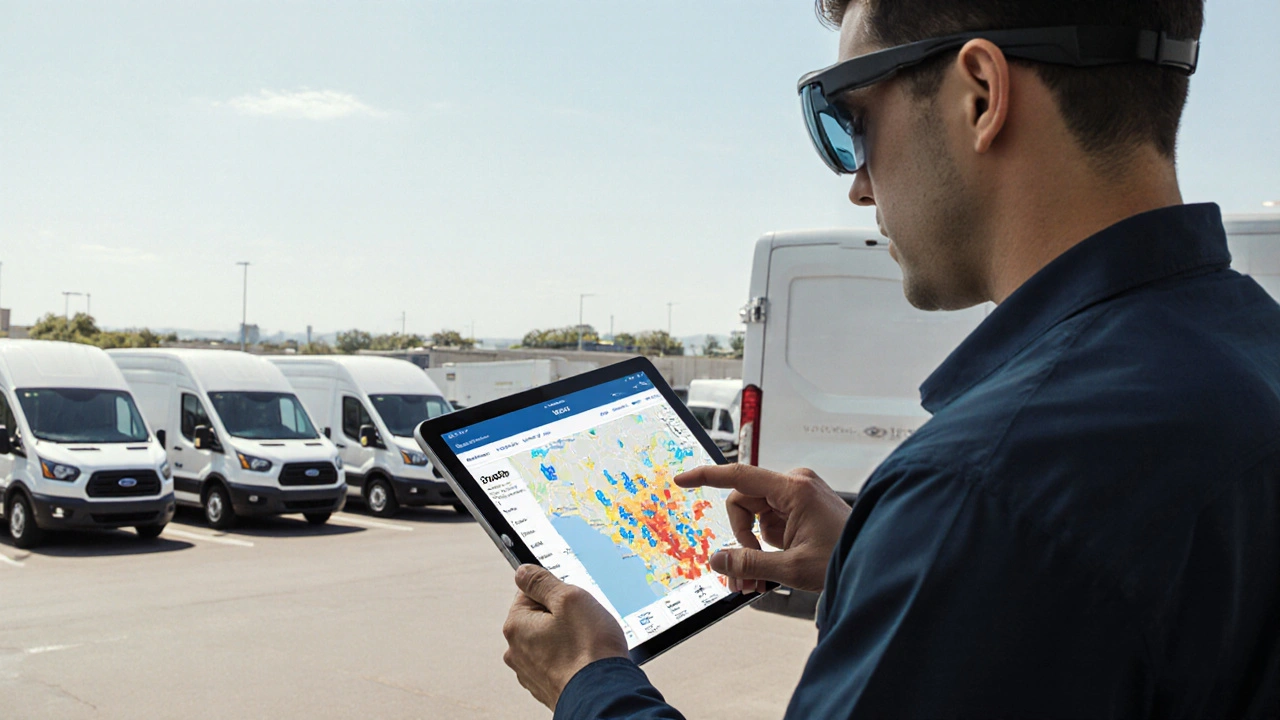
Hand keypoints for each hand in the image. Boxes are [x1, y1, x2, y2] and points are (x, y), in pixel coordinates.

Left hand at [502, 564, 628, 709]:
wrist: (603, 695)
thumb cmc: (589, 649)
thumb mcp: (569, 598)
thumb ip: (542, 581)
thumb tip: (523, 572)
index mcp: (516, 626)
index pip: (530, 592)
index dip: (556, 593)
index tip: (572, 602)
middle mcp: (517, 651)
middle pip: (540, 617)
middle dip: (563, 616)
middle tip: (583, 623)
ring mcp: (531, 671)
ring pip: (551, 639)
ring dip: (569, 637)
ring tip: (588, 643)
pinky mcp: (547, 685)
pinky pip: (559, 661)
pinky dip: (572, 658)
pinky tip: (586, 660)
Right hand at [675, 465, 850, 593]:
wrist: (875, 562)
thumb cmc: (845, 556)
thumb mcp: (791, 568)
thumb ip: (750, 564)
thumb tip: (717, 560)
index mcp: (794, 489)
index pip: (739, 475)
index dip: (706, 476)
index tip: (682, 480)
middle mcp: (794, 484)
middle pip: (743, 502)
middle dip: (740, 539)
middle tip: (745, 574)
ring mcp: (797, 494)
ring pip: (753, 515)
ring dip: (750, 546)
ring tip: (756, 580)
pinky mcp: (799, 506)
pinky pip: (768, 521)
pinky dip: (763, 545)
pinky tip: (769, 569)